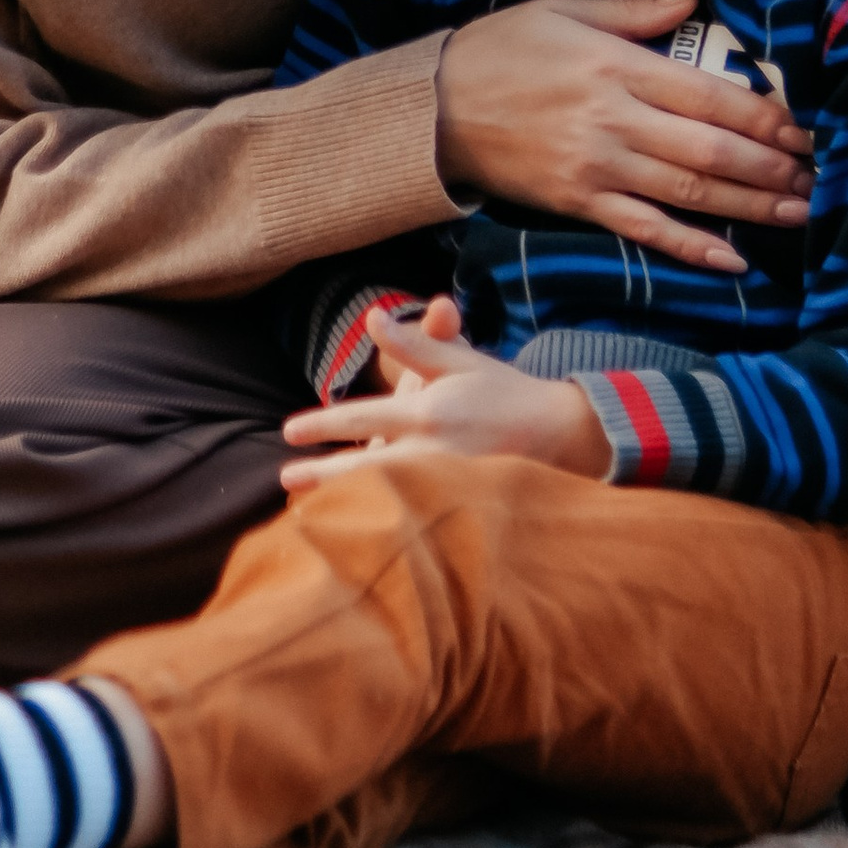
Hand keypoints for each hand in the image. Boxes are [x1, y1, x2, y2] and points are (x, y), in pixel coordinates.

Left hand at [279, 298, 612, 492]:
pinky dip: (383, 522)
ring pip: (385, 499)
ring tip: (308, 513)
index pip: (365, 417)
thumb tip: (372, 317)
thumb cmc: (504, 392)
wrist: (561, 436)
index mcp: (429, 413)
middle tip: (286, 478)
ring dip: (346, 503)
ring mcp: (447, 487)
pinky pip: (411, 517)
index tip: (289, 432)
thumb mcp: (459, 362)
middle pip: (365, 469)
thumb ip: (414, 343)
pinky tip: (358, 530)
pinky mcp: (459, 510)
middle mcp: (435, 453)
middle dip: (323, 475)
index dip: (323, 424)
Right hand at [433, 0, 813, 275]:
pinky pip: (645, 230)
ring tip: (799, 211)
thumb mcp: (564, 10)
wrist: (431, 109)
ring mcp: (598, 168)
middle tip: (820, 176)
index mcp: (617, 67)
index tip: (808, 127)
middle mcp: (615, 121)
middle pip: (712, 149)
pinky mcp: (579, 203)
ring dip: (750, 205)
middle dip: (773, 165)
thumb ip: (636, 9)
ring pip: (690, 191)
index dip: (767, 115)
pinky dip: (691, 248)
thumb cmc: (500, 49)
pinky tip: (734, 260)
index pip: (711, 95)